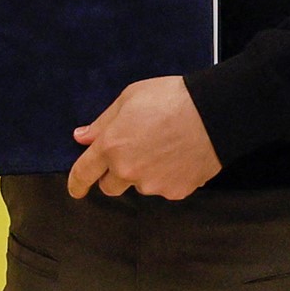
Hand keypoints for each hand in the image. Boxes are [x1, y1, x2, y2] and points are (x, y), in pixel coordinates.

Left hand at [66, 76, 220, 200]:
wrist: (214, 112)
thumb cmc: (170, 98)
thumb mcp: (128, 98)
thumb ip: (102, 123)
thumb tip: (81, 137)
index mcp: (111, 146)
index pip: (84, 173)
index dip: (77, 184)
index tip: (76, 190)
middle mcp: (128, 171)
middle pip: (110, 187)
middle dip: (114, 174)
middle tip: (130, 153)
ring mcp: (153, 184)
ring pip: (139, 186)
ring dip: (143, 174)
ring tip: (162, 147)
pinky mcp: (177, 192)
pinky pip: (164, 188)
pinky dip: (167, 177)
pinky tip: (178, 156)